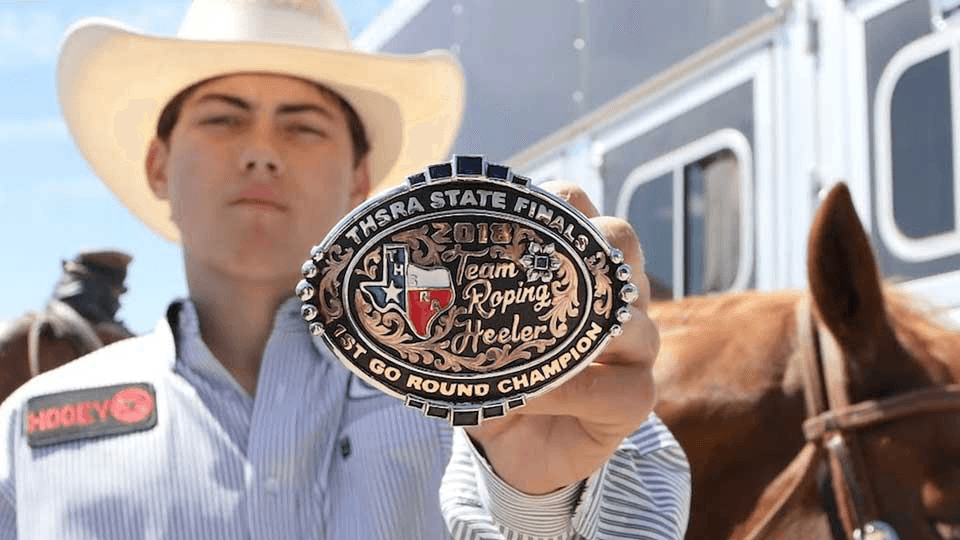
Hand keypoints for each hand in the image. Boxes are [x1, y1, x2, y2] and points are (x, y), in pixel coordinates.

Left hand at [464, 180, 659, 494]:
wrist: (512, 447)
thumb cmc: (493, 374)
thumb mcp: (467, 327)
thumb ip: (451, 291)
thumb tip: (393, 257)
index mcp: (576, 263)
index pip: (577, 206)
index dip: (549, 200)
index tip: (501, 215)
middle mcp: (615, 295)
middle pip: (621, 241)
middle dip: (581, 245)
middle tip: (526, 266)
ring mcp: (637, 345)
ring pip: (630, 318)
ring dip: (572, 329)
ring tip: (523, 343)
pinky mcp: (636, 398)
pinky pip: (618, 386)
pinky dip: (570, 388)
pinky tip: (532, 391)